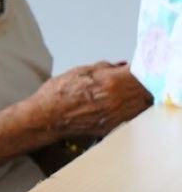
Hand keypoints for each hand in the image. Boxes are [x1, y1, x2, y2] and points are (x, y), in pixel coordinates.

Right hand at [29, 62, 152, 138]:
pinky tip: (123, 104)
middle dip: (143, 81)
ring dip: (141, 95)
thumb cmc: (57, 95)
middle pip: (146, 89)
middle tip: (137, 77)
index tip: (140, 65)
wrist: (46, 118)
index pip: (141, 72)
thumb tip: (120, 66)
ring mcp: (117, 116)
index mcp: (111, 82)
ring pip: (143, 104)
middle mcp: (118, 100)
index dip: (142, 67)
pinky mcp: (113, 127)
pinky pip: (132, 116)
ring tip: (131, 90)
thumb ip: (104, 67)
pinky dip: (132, 108)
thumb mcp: (80, 71)